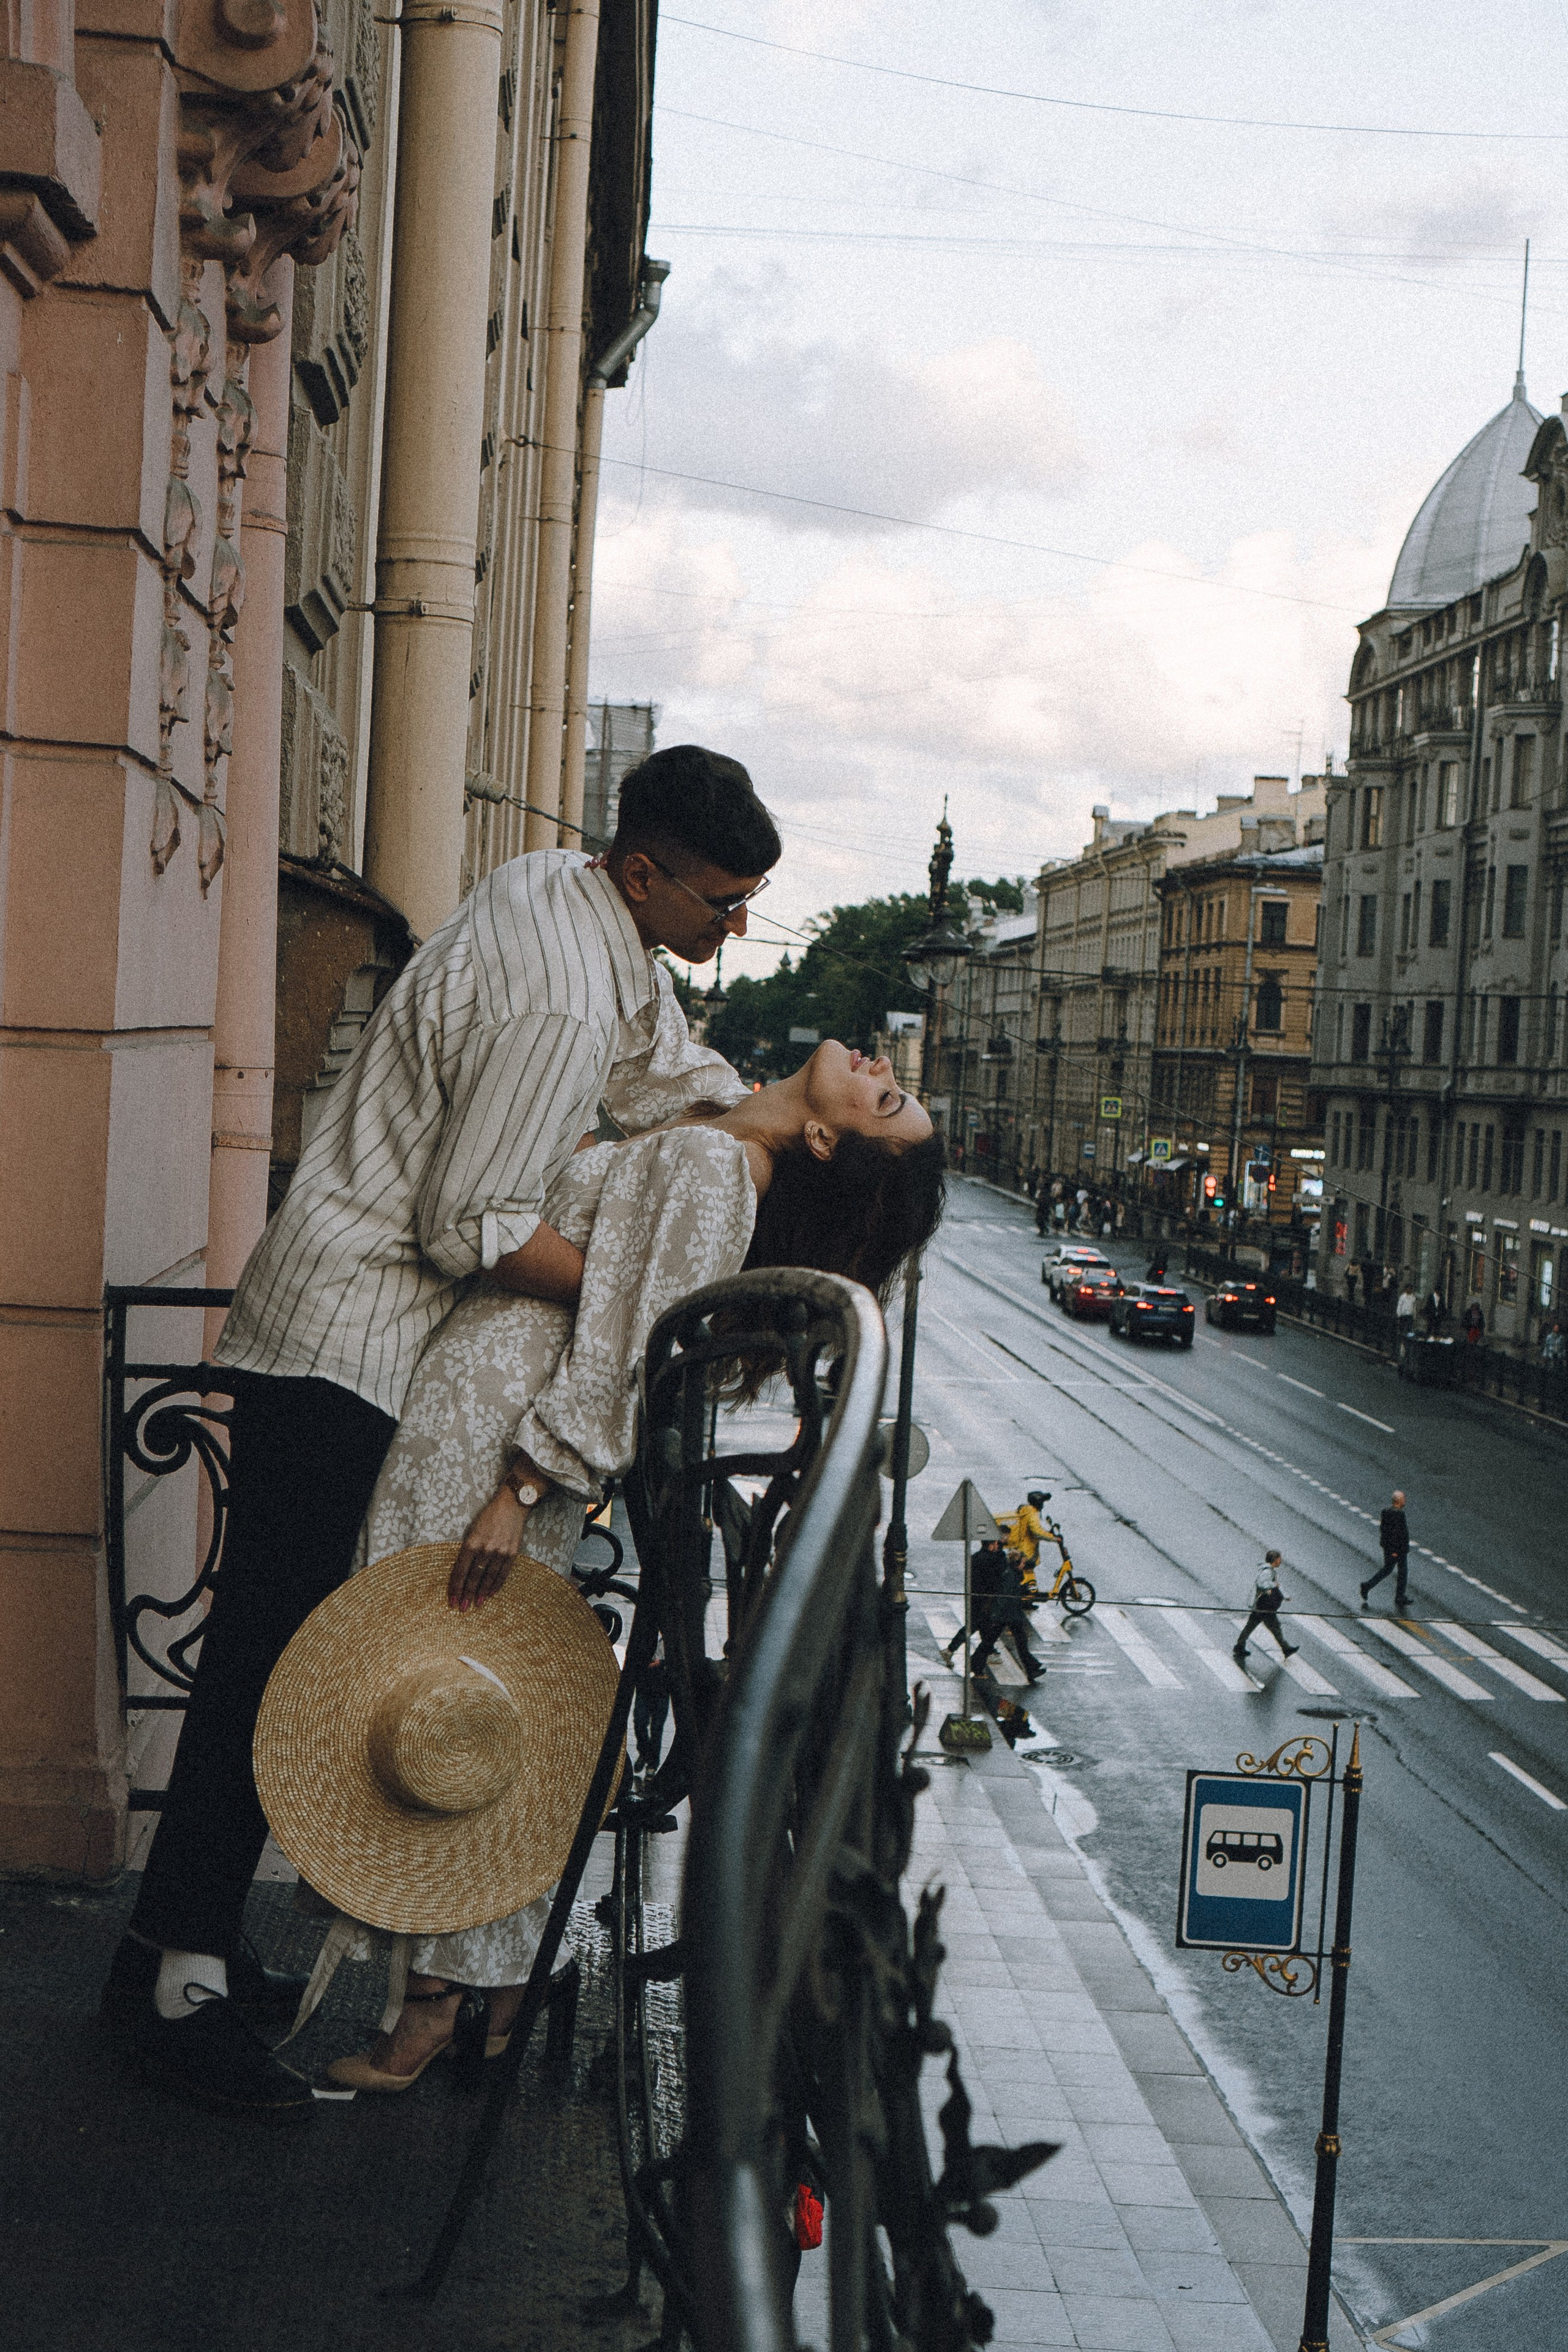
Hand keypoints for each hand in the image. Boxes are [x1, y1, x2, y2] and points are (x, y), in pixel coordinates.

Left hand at [448, 1485, 528, 1611]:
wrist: (511, 1505)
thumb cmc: (487, 1517)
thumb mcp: (472, 1530)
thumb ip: (467, 1550)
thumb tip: (462, 1572)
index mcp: (472, 1542)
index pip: (460, 1570)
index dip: (455, 1586)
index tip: (451, 1599)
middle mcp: (486, 1548)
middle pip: (474, 1577)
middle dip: (467, 1594)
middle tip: (462, 1608)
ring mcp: (500, 1551)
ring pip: (488, 1577)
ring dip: (482, 1593)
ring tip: (477, 1604)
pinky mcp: (512, 1552)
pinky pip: (504, 1573)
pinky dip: (497, 1584)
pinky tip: (492, 1594)